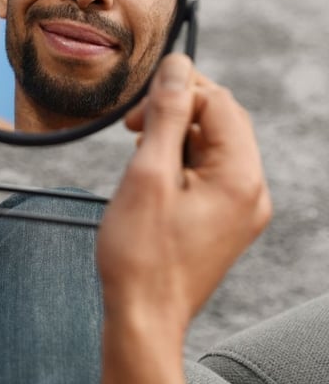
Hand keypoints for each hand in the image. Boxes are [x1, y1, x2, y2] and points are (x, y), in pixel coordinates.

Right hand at [97, 54, 270, 383]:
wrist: (143, 315)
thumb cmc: (141, 254)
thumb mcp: (147, 174)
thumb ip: (165, 115)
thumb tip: (176, 67)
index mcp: (240, 177)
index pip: (219, 103)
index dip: (178, 93)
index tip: (136, 110)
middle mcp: (251, 191)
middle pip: (222, 121)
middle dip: (177, 111)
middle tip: (133, 125)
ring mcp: (240, 208)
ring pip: (214, 145)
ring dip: (176, 136)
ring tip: (138, 153)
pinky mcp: (224, 220)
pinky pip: (209, 171)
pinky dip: (180, 160)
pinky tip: (152, 173)